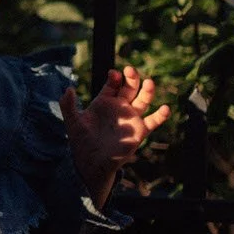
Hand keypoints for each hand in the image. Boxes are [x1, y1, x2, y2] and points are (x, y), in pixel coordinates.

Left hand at [59, 65, 169, 203]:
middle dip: (131, 78)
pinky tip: (165, 108)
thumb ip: (68, 105)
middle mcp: (119, 107)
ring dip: (147, 91)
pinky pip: (152, 122)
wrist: (92, 162)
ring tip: (149, 82)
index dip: (114, 78)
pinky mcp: (139, 131)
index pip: (112, 84)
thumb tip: (68, 89)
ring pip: (143, 101)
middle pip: (129, 88)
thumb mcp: (73, 122)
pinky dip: (160, 116)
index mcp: (104, 102)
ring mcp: (131, 118)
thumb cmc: (82, 141)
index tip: (113, 74)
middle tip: (130, 70)